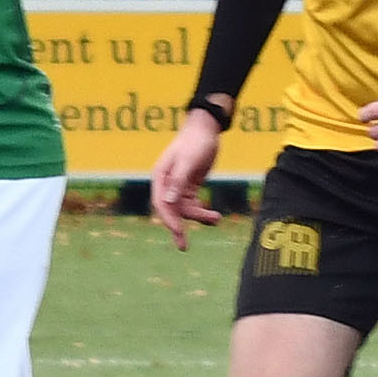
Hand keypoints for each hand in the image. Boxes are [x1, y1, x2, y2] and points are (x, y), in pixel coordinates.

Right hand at [149, 106, 226, 238]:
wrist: (207, 129)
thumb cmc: (196, 142)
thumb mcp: (188, 162)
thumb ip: (178, 182)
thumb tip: (168, 203)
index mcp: (160, 177)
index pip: (161, 203)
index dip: (168, 219)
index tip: (178, 232)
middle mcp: (167, 183)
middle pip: (171, 211)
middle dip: (178, 227)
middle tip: (184, 247)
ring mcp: (178, 186)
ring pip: (184, 210)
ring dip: (199, 217)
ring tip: (216, 219)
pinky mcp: (189, 186)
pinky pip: (193, 205)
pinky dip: (202, 212)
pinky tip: (214, 217)